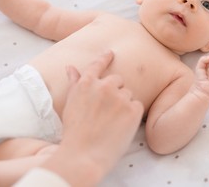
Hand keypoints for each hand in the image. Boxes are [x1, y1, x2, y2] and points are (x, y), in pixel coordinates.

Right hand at [58, 50, 143, 182]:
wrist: (83, 154)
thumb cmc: (74, 132)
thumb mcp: (71, 104)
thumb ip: (74, 83)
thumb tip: (70, 67)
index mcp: (87, 83)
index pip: (98, 65)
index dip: (104, 58)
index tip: (110, 53)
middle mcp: (104, 86)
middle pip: (118, 80)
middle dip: (115, 91)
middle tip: (108, 111)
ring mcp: (120, 97)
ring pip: (128, 94)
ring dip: (124, 104)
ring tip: (112, 122)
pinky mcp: (133, 110)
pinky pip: (137, 106)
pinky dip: (133, 115)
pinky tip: (121, 126)